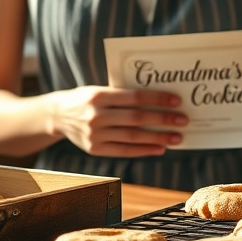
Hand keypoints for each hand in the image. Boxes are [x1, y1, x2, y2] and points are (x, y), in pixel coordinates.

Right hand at [49, 86, 186, 157]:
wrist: (58, 115)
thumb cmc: (86, 99)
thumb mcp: (100, 90)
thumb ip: (124, 95)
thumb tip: (158, 100)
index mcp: (99, 95)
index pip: (135, 97)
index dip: (157, 99)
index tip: (176, 101)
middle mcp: (96, 115)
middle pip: (137, 118)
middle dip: (163, 119)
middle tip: (183, 120)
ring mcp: (95, 134)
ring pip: (133, 137)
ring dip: (158, 137)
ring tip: (177, 137)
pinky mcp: (95, 149)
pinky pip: (124, 151)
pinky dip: (144, 150)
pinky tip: (160, 148)